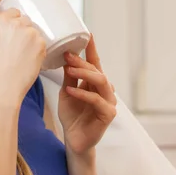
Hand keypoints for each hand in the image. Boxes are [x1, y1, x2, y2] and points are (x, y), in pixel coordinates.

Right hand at [0, 9, 46, 105]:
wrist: (3, 86)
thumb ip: (4, 32)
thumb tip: (15, 31)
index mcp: (1, 20)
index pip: (14, 12)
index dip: (15, 23)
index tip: (14, 32)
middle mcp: (16, 23)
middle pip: (26, 21)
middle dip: (25, 32)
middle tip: (19, 47)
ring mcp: (30, 32)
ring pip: (36, 33)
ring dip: (33, 42)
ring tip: (23, 57)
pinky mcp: (41, 44)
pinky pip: (42, 44)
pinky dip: (38, 51)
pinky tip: (29, 61)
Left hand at [58, 35, 116, 155]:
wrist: (73, 140)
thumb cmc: (72, 116)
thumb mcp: (67, 93)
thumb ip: (69, 78)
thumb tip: (66, 58)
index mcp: (95, 83)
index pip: (95, 63)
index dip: (92, 49)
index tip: (87, 35)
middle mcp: (105, 90)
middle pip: (97, 70)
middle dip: (82, 61)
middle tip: (68, 55)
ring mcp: (109, 102)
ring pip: (101, 81)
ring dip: (84, 74)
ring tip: (70, 70)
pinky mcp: (108, 114)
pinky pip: (97, 100)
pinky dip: (83, 94)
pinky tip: (71, 91)